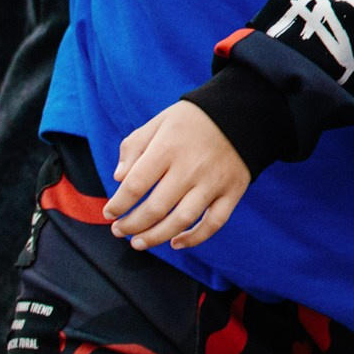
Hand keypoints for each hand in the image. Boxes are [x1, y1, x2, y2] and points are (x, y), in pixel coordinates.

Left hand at [105, 101, 250, 251]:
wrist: (243, 110)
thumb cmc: (194, 118)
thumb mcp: (159, 121)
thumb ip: (134, 146)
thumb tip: (118, 178)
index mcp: (168, 147)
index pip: (135, 185)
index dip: (118, 205)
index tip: (109, 213)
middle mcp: (191, 167)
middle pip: (155, 208)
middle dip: (131, 225)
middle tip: (119, 231)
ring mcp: (213, 181)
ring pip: (181, 220)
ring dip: (156, 237)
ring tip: (139, 243)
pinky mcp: (233, 191)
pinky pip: (214, 223)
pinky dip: (195, 238)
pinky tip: (176, 243)